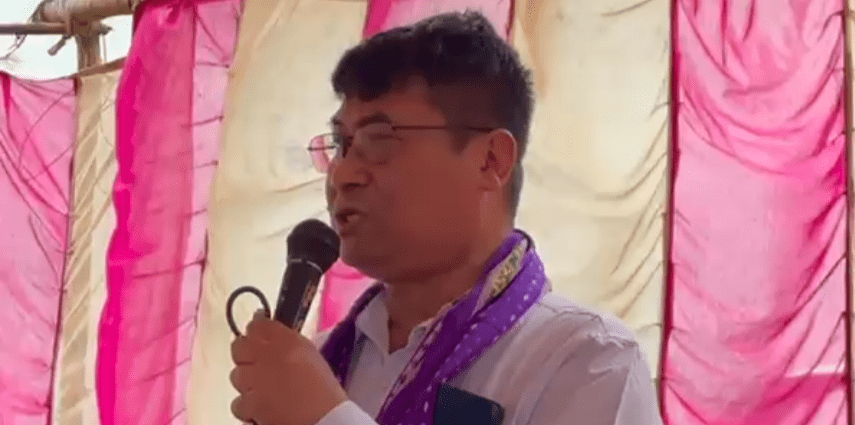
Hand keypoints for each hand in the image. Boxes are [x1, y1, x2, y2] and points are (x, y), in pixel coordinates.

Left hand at [230, 312, 347, 424]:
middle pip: (239, 346)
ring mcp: (254, 381)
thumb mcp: (310, 356)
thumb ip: (289, 343)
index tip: (261, 338)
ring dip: (247, 381)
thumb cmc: (324, 390)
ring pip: (236, 375)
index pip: (258, 325)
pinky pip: (238, 401)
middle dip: (245, 353)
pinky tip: (261, 407)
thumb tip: (271, 335)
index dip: (256, 331)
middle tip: (258, 364)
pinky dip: (248, 405)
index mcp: (287, 341)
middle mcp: (266, 356)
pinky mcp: (248, 405)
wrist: (324, 420)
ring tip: (264, 389)